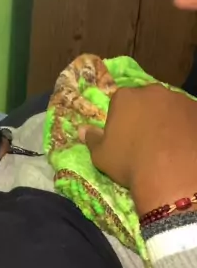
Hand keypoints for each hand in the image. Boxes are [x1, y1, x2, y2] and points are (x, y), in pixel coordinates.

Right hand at [81, 85, 196, 215]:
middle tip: (147, 141)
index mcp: (125, 98)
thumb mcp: (102, 157)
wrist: (172, 175)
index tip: (124, 137)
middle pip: (146, 101)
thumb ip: (92, 140)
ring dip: (168, 120)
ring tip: (169, 145)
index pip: (119, 102)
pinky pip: (190, 117)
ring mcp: (179, 100)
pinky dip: (187, 128)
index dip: (121, 119)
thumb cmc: (130, 164)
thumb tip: (82, 130)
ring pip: (170, 107)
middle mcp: (153, 92)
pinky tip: (185, 146)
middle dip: (146, 115)